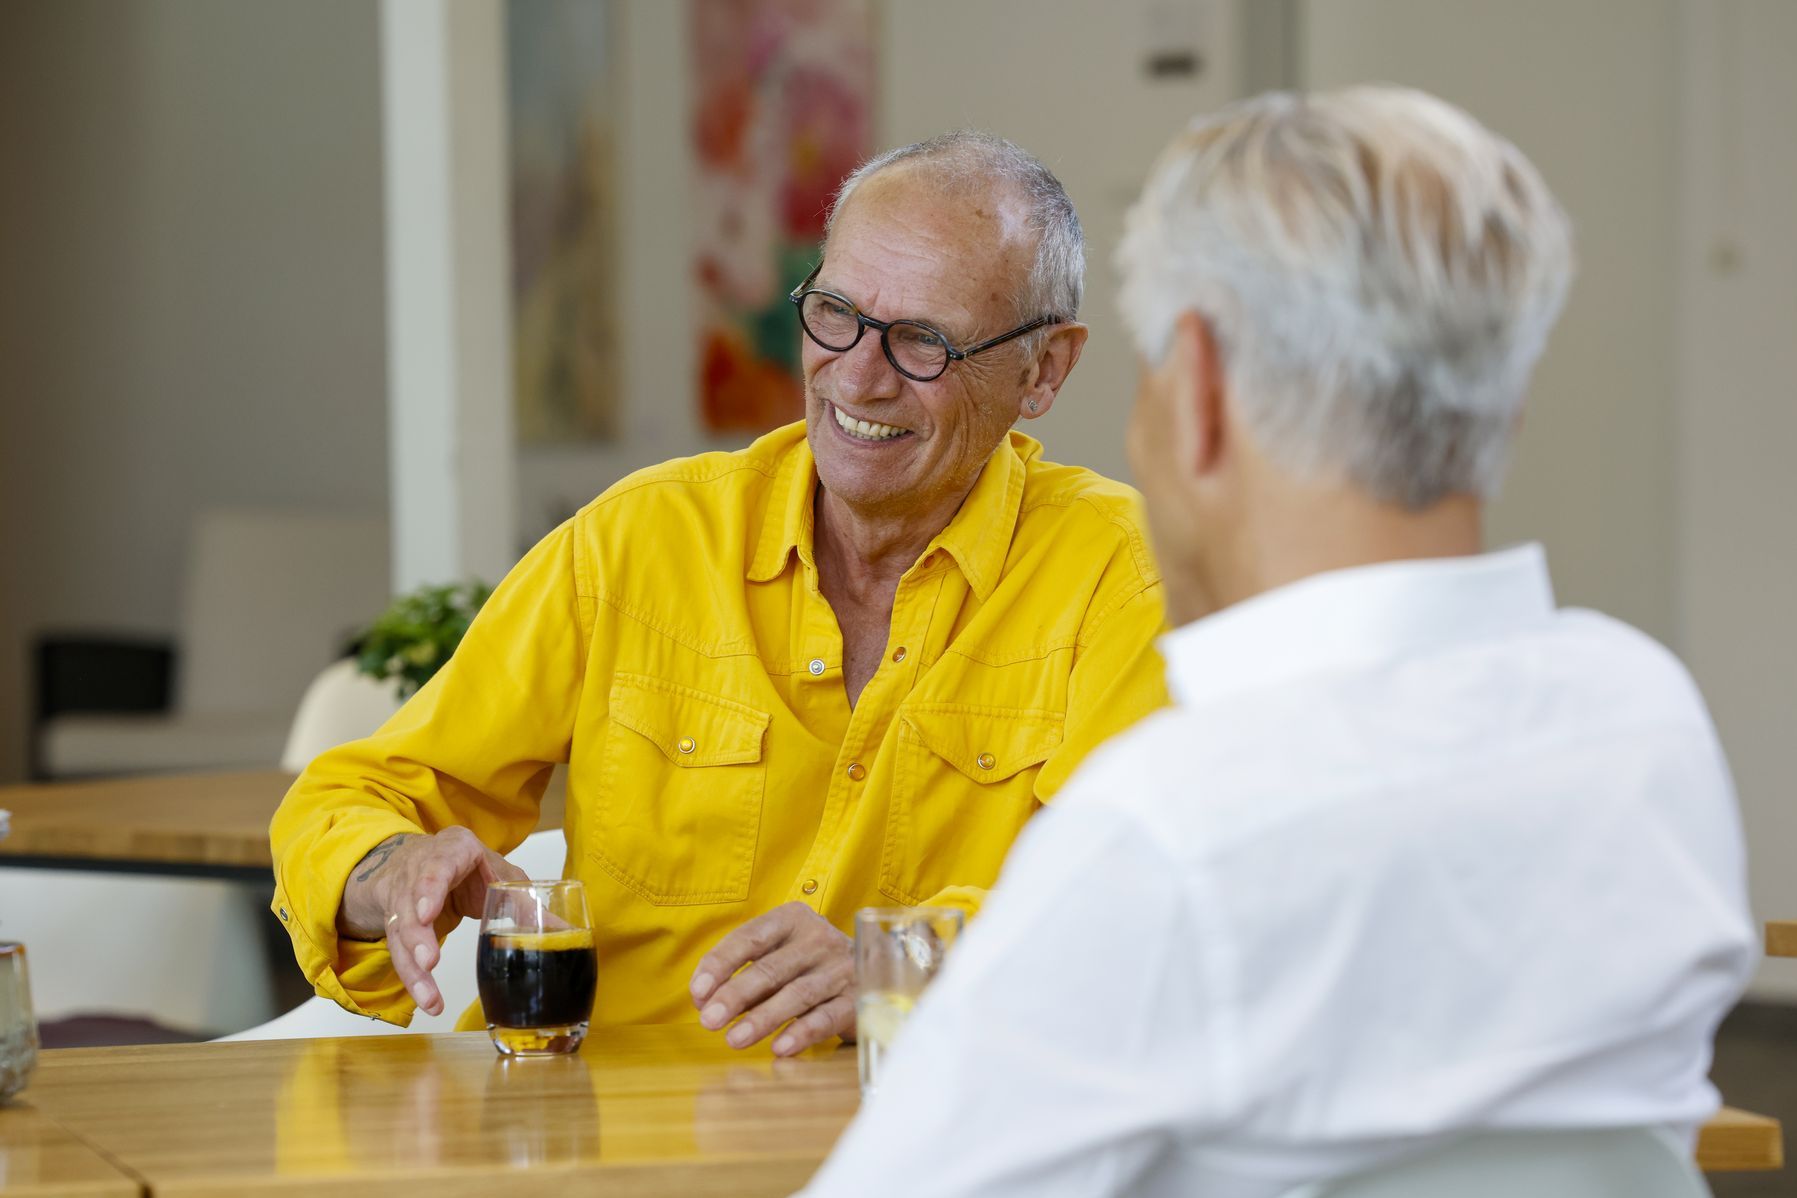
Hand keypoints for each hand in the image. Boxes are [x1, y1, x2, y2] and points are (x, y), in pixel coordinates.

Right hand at [336, 826, 527, 1015]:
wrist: (427, 861)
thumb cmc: (469, 867)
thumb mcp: (500, 876)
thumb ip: (527, 903)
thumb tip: (569, 932)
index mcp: (454, 849)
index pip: (437, 865)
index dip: (429, 888)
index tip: (427, 913)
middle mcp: (421, 869)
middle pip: (411, 903)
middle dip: (418, 935)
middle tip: (429, 962)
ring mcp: (403, 896)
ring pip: (401, 932)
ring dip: (413, 967)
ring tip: (430, 998)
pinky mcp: (396, 921)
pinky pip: (399, 952)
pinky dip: (413, 978)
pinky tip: (426, 1000)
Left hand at [690, 901, 853, 1055]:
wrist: (873, 968)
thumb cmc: (807, 963)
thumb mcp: (776, 954)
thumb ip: (741, 972)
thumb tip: (704, 1000)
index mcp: (792, 919)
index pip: (750, 938)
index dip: (721, 964)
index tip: (698, 992)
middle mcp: (818, 939)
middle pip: (771, 968)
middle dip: (736, 995)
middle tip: (709, 1020)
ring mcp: (840, 968)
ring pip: (797, 994)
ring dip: (763, 1018)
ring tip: (734, 1039)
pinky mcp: (857, 999)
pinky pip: (827, 1016)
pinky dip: (802, 1032)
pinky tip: (779, 1048)